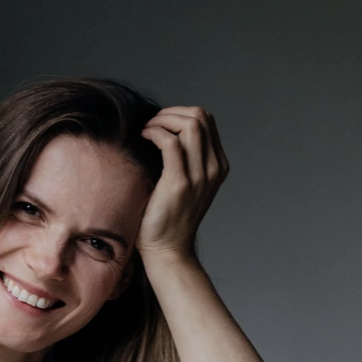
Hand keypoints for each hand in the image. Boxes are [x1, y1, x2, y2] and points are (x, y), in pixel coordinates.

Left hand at [136, 106, 228, 263]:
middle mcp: (214, 169)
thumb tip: (166, 128)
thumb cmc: (169, 216)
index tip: (160, 123)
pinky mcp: (180, 184)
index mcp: (217, 166)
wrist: (168, 249)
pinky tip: (144, 138)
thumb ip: (186, 158)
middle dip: (171, 112)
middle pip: (200, 117)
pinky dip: (155, 133)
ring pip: (190, 125)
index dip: (180, 113)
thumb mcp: (185, 183)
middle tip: (151, 123)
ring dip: (163, 120)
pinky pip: (171, 143)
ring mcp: (200, 176)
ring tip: (147, 130)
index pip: (206, 120)